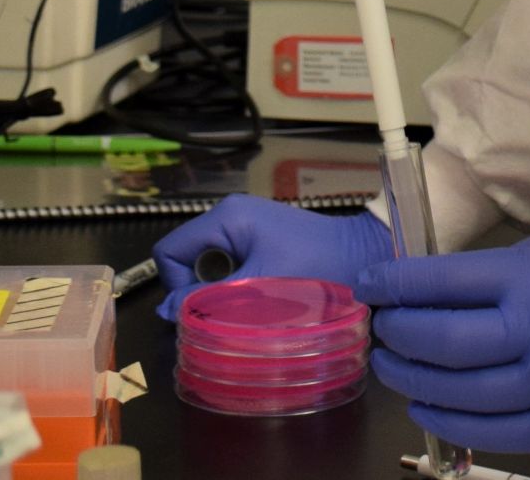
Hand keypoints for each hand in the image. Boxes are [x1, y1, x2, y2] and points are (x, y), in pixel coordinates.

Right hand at [152, 196, 393, 321]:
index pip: (169, 250)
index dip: (175, 284)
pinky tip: (260, 299)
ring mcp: (246, 225)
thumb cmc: (314, 270)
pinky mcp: (261, 239)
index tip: (200, 310)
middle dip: (198, 290)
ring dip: (219, 292)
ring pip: (209, 266)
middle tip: (224, 314)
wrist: (364, 257)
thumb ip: (209, 301)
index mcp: (225, 217)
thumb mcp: (257, 288)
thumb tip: (166, 312)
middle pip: (187, 257)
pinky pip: (231, 266)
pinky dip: (236, 287)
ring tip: (245, 308)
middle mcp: (230, 214)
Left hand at [357, 228, 529, 451]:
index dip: (395, 285)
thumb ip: (493, 275)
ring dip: (414, 378)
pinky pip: (495, 432)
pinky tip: (427, 405)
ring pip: (462, 391)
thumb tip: (427, 291)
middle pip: (444, 340)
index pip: (442, 282)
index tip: (369, 284)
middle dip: (398, 333)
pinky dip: (451, 421)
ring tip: (392, 365)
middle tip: (379, 326)